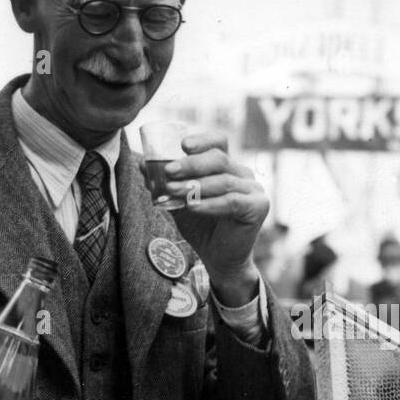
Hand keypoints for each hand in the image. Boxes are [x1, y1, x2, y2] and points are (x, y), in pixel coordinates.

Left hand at [153, 129, 267, 304]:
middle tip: (168, 171)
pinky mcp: (258, 208)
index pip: (218, 143)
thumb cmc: (202, 228)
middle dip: (192, 164)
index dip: (202, 140)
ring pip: (223, 180)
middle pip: (219, 159)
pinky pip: (232, 201)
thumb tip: (141, 165)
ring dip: (195, 186)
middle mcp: (243, 175)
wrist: (220, 259)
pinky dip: (210, 203)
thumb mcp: (179, 202)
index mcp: (227, 167)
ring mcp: (254, 190)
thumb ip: (166, 184)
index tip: (182, 145)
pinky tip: (192, 207)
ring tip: (172, 191)